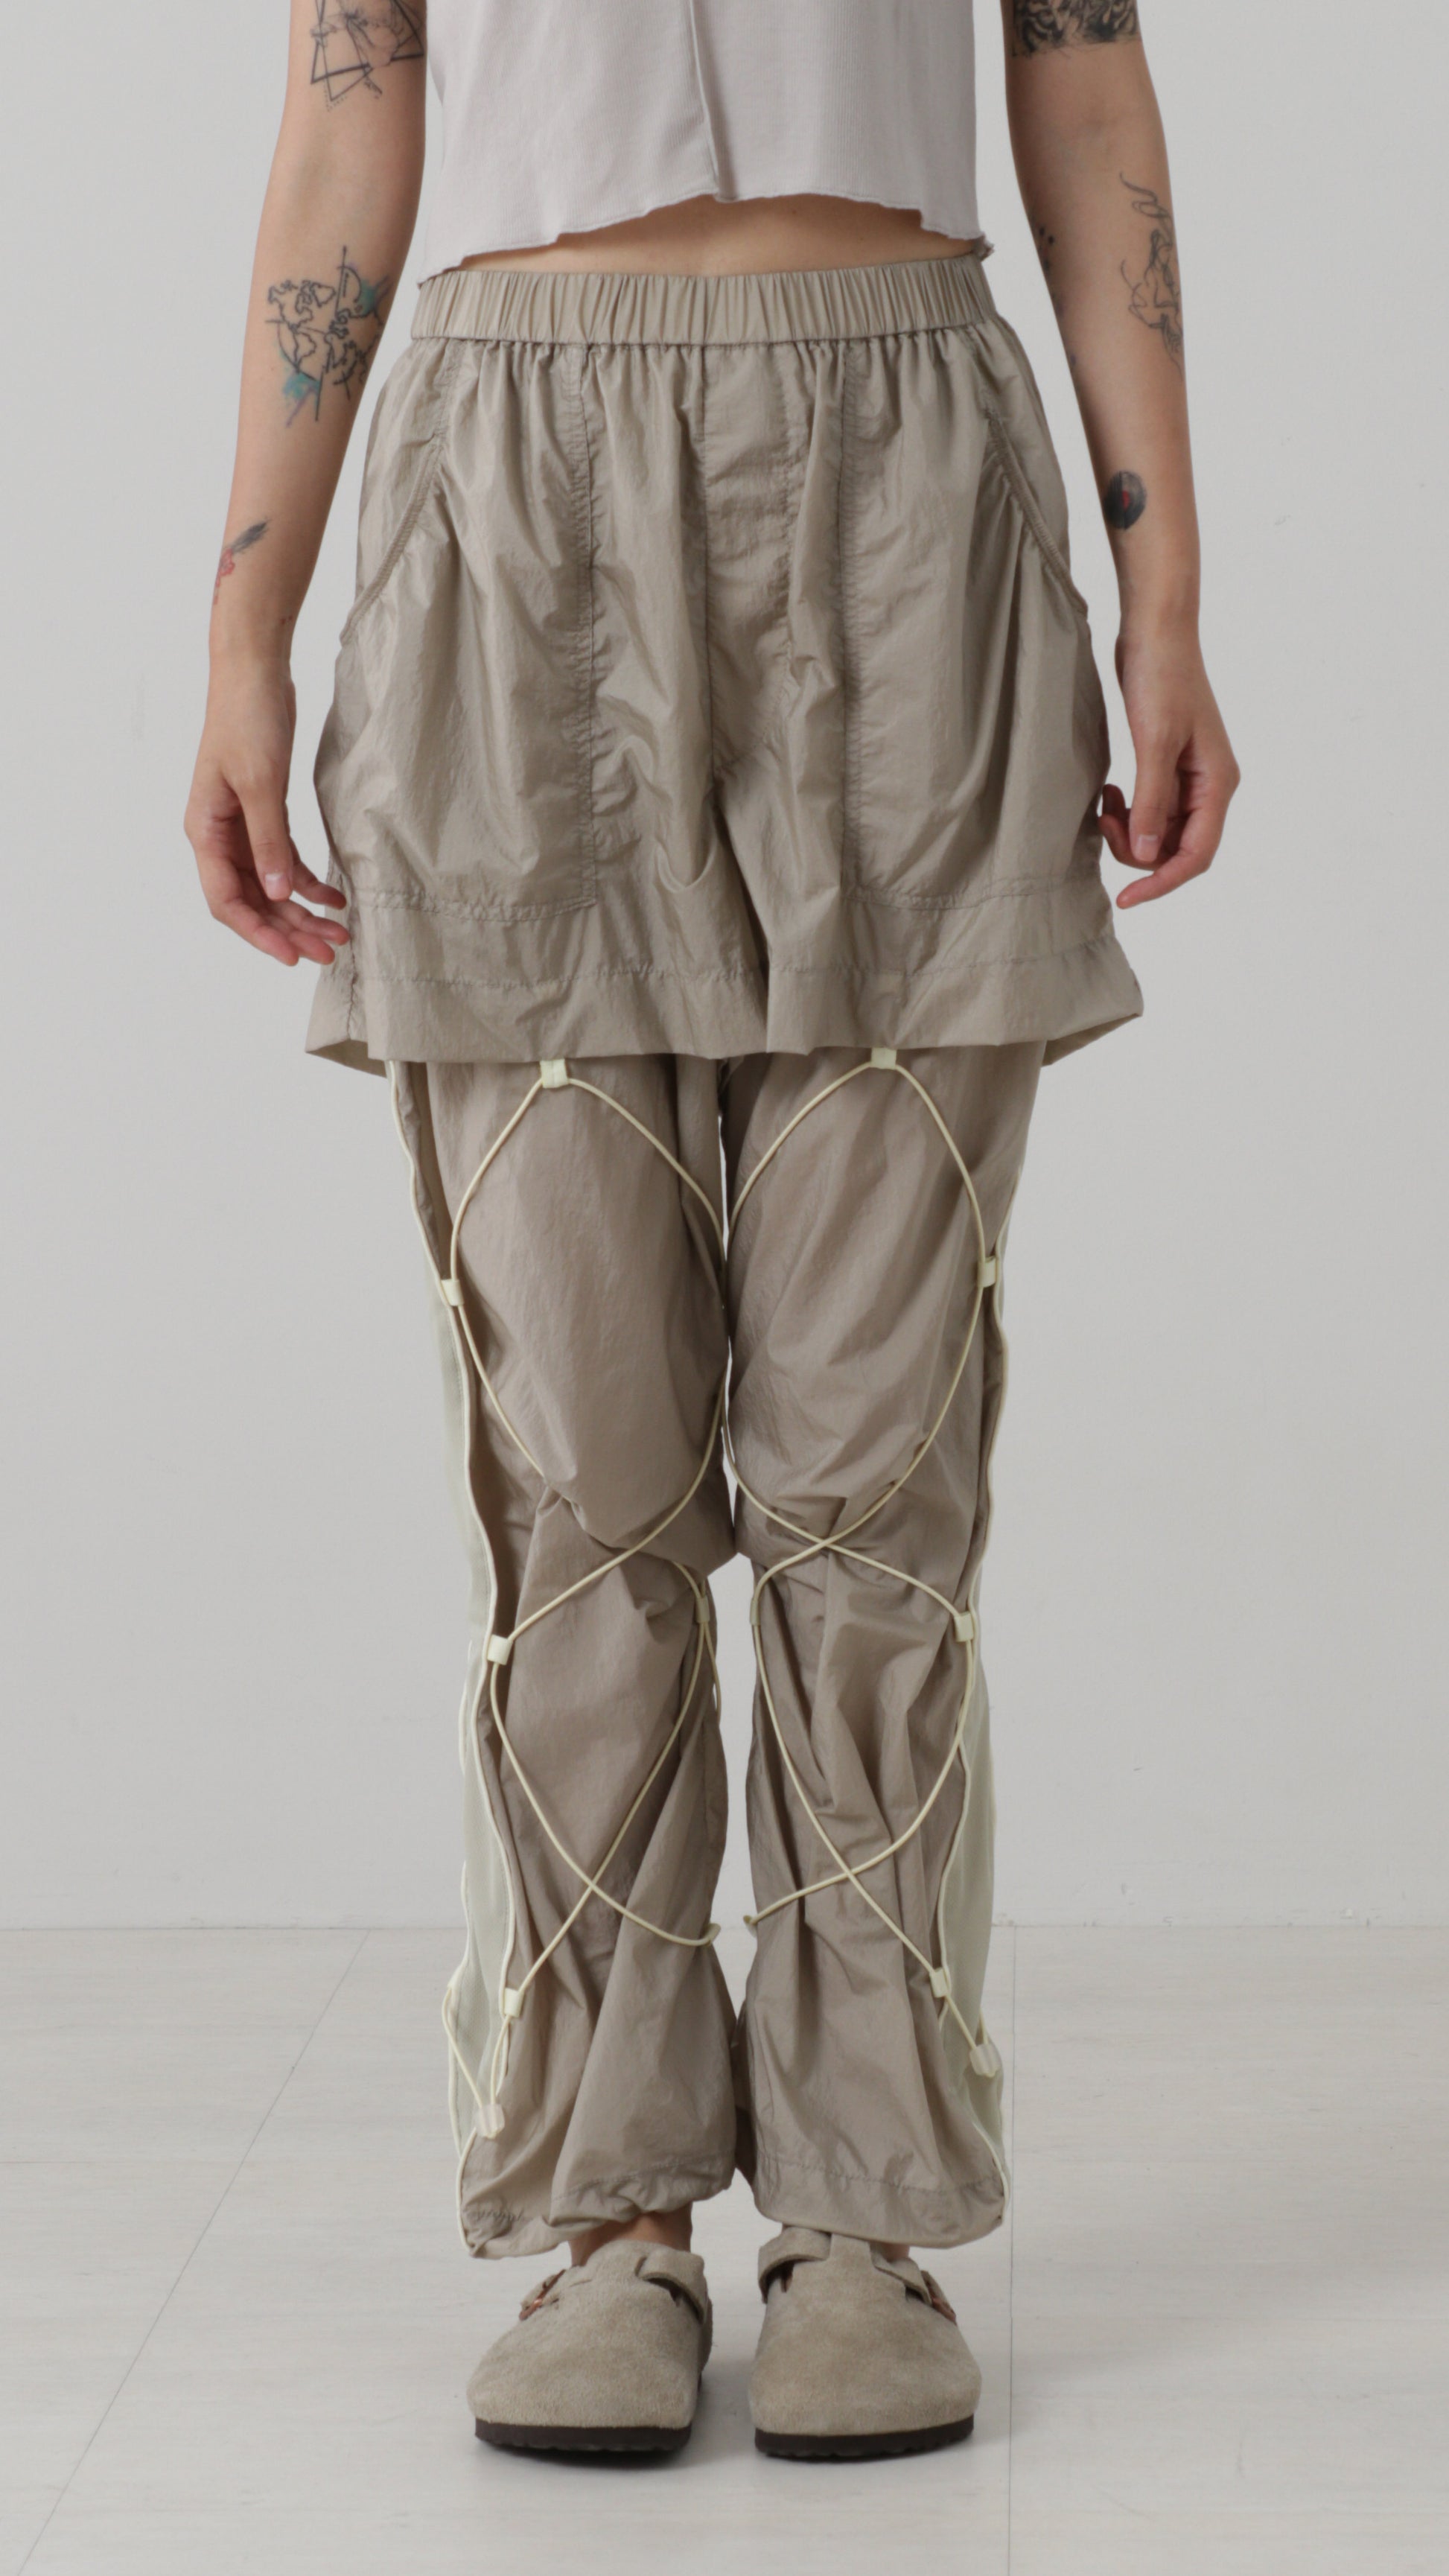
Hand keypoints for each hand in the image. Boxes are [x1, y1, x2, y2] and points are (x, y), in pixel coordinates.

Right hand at [184, 652, 349, 967]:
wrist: (255, 671)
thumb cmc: (248, 718)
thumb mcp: (261, 783)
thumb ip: (270, 842)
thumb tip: (279, 893)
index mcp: (204, 831)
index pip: (227, 901)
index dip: (259, 933)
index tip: (292, 956)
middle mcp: (218, 835)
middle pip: (252, 900)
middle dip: (289, 928)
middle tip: (329, 950)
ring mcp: (240, 826)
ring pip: (271, 885)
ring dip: (302, 910)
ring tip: (338, 931)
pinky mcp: (263, 812)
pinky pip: (284, 860)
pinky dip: (308, 880)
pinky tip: (333, 896)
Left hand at [1099, 622, 1239, 909]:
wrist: (1155, 632)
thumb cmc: (1162, 678)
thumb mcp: (1154, 742)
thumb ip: (1152, 803)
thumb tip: (1147, 856)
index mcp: (1218, 784)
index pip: (1196, 855)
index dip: (1162, 883)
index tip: (1126, 899)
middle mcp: (1209, 786)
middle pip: (1177, 849)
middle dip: (1139, 850)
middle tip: (1106, 822)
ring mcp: (1189, 778)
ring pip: (1160, 832)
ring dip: (1130, 830)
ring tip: (1107, 802)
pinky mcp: (1168, 766)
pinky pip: (1151, 809)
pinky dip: (1129, 811)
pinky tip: (1111, 791)